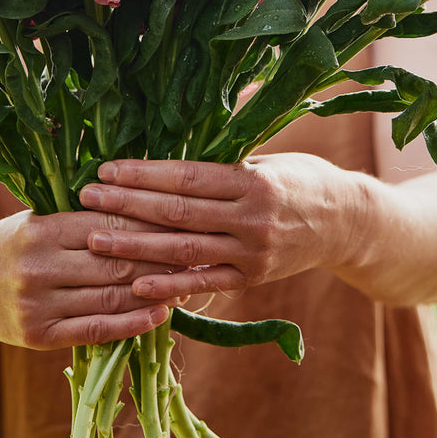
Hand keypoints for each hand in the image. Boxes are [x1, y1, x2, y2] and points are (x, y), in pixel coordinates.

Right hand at [0, 205, 177, 349]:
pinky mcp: (38, 336)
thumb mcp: (35, 218)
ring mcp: (37, 305)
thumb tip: (145, 203)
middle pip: (114, 263)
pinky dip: (132, 323)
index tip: (182, 221)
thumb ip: (80, 214)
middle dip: (160, 258)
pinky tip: (160, 314)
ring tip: (186, 282)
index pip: (107, 225)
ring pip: (109, 298)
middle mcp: (38, 267)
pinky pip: (95, 330)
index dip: (149, 225)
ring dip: (154, 291)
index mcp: (40, 229)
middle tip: (196, 252)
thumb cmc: (6, 245)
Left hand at [78, 153, 365, 304]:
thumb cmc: (304, 179)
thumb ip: (224, 162)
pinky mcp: (252, 279)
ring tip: (95, 239)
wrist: (349, 223)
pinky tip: (136, 284)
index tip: (107, 170)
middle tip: (87, 197)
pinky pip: (205, 284)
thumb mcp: (269, 158)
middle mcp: (251, 219)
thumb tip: (169, 151)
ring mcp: (251, 253)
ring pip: (183, 250)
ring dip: (135, 246)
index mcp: (253, 181)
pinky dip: (170, 286)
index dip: (144, 174)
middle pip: (177, 213)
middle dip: (127, 205)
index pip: (186, 177)